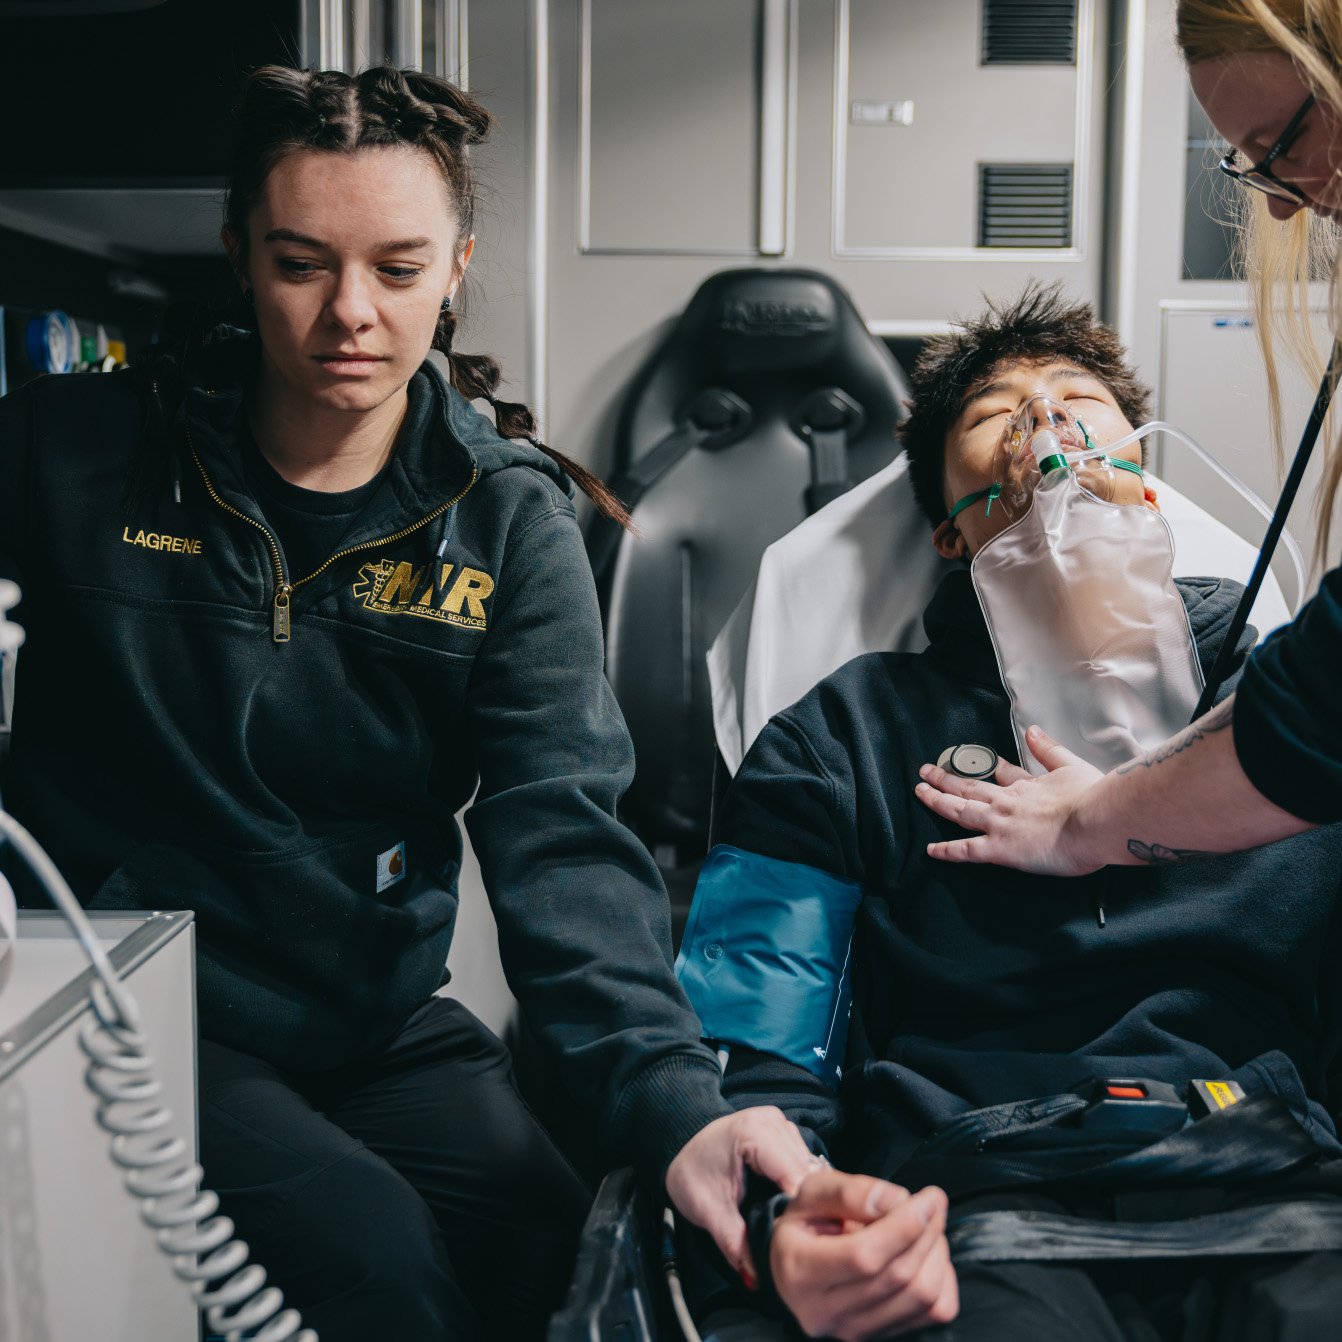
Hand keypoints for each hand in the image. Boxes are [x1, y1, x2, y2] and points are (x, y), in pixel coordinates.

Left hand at [665, 1106, 819, 1284]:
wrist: (679, 1146)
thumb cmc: (691, 1173)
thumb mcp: (708, 1211)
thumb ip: (734, 1242)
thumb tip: (756, 1276)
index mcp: (754, 1132)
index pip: (795, 1176)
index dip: (800, 1210)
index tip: (801, 1239)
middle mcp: (773, 1121)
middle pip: (808, 1172)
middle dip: (806, 1205)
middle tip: (798, 1237)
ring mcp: (781, 1124)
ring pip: (811, 1167)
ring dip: (807, 1196)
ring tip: (795, 1222)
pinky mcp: (784, 1132)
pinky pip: (804, 1162)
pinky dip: (801, 1185)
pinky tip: (792, 1206)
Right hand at [770, 1170, 957, 1339]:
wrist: (797, 1261)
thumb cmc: (805, 1223)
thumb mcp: (811, 1192)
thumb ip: (848, 1192)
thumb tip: (895, 1200)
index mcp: (801, 1271)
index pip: (864, 1257)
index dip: (904, 1227)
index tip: (927, 1198)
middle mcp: (825, 1312)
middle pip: (898, 1277)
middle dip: (926, 1233)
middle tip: (933, 1202)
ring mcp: (855, 1330)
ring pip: (921, 1297)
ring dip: (935, 1253)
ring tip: (926, 1225)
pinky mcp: (881, 1336)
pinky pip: (934, 1312)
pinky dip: (942, 1278)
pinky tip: (926, 1254)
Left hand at [914, 725, 1105, 875]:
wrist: (1094, 821)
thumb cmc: (1091, 798)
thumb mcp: (1071, 765)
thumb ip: (1049, 750)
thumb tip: (1033, 731)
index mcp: (1026, 786)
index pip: (1001, 774)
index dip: (986, 768)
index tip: (975, 763)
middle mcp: (1006, 802)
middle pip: (969, 787)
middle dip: (945, 778)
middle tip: (926, 770)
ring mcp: (999, 824)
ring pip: (958, 810)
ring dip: (937, 800)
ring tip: (919, 791)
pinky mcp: (999, 849)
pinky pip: (965, 850)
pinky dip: (946, 850)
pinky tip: (931, 850)